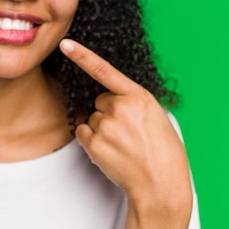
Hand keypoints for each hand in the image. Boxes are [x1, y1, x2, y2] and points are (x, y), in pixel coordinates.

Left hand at [59, 39, 191, 228]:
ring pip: (92, 118)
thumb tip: (115, 100)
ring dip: (102, 129)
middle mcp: (120, 107)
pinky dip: (92, 141)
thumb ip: (135, 103)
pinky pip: (83, 133)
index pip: (105, 70)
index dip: (83, 55)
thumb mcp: (157, 117)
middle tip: (129, 133)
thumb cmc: (163, 153)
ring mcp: (105, 126)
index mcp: (139, 97)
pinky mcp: (94, 143)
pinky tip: (111, 151)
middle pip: (100, 101)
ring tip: (124, 145)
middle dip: (110, 113)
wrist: (160, 185)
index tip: (66, 44)